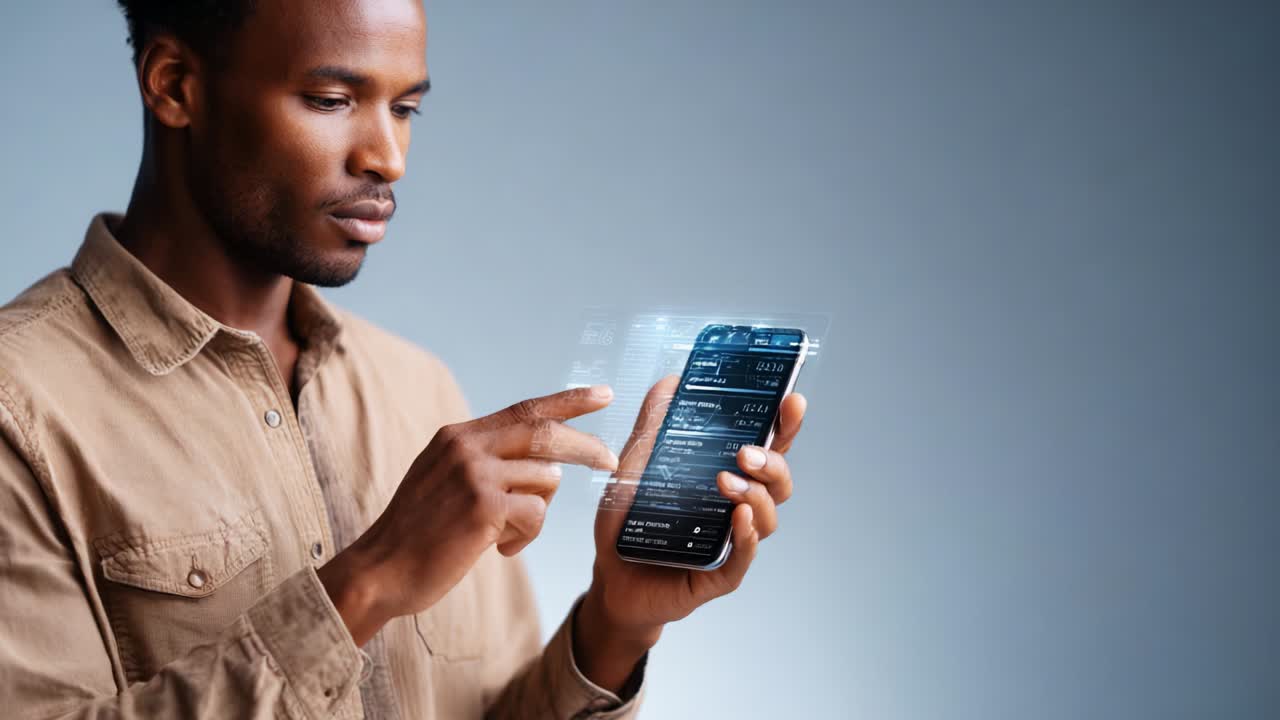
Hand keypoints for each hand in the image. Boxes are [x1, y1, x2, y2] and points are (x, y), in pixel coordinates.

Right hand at [319, 385, 618, 645]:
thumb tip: (545, 463)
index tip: (603, 394)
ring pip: (545, 482)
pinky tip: (498, 549)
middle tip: (610, 461)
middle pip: (546, 434)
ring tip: (504, 535)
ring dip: (536, 514)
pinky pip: (536, 515)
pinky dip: (526, 538)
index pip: (525, 409)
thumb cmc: (418, 535)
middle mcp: (466, 447)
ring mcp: (474, 474)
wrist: (379, 571)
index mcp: (457, 436)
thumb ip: (486, 463)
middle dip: (585, 447)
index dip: (568, 401)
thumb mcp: (445, 481)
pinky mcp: (483, 506)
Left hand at [574, 375, 807, 689]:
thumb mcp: (634, 466)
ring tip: (726, 482)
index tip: (792, 401)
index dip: (785, 425)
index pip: (767, 447)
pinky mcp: (719, 574)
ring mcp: (731, 541)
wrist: (608, 577)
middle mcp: (736, 507)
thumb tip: (670, 381)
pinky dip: (746, 536)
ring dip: (754, 495)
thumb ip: (653, 425)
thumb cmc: (628, 523)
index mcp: (725, 476)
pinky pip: (744, 556)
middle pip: (778, 482)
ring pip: (768, 517)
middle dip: (772, 462)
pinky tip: (738, 518)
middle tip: (745, 452)